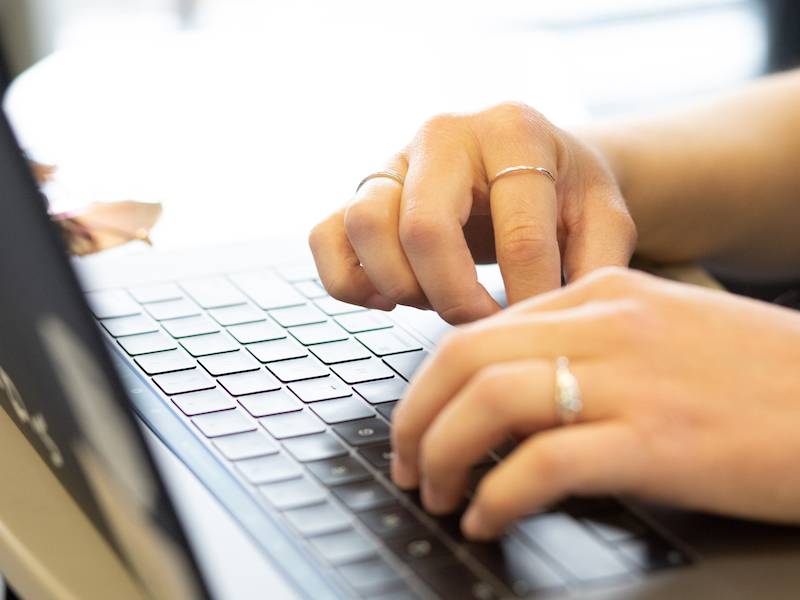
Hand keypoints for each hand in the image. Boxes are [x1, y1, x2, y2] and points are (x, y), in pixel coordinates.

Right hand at [309, 103, 635, 323]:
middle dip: (453, 297)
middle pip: (423, 227)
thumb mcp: (602, 217)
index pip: (517, 234)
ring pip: (363, 224)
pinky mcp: (361, 190)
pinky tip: (391, 298)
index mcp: (512, 132)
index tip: (534, 333)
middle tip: (479, 320)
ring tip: (435, 300)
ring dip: (399, 284)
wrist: (531, 162)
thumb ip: (595, 263)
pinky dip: (350, 281)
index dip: (528, 299)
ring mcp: (394, 160)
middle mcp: (443, 135)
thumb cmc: (565, 194)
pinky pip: (324, 237)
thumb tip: (553, 323)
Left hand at [390, 267, 799, 538]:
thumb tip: (506, 396)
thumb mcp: (661, 331)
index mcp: (603, 291)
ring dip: (443, 453)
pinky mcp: (657, 440)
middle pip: (465, 358)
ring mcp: (631, 378)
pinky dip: (498, 494)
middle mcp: (607, 323)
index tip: (419, 423)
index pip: (480, 329)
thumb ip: (585, 346)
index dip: (431, 383)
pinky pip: (544, 463)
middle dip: (416, 416)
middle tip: (406, 463)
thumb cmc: (758, 376)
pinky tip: (487, 517)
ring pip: (490, 401)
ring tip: (434, 493)